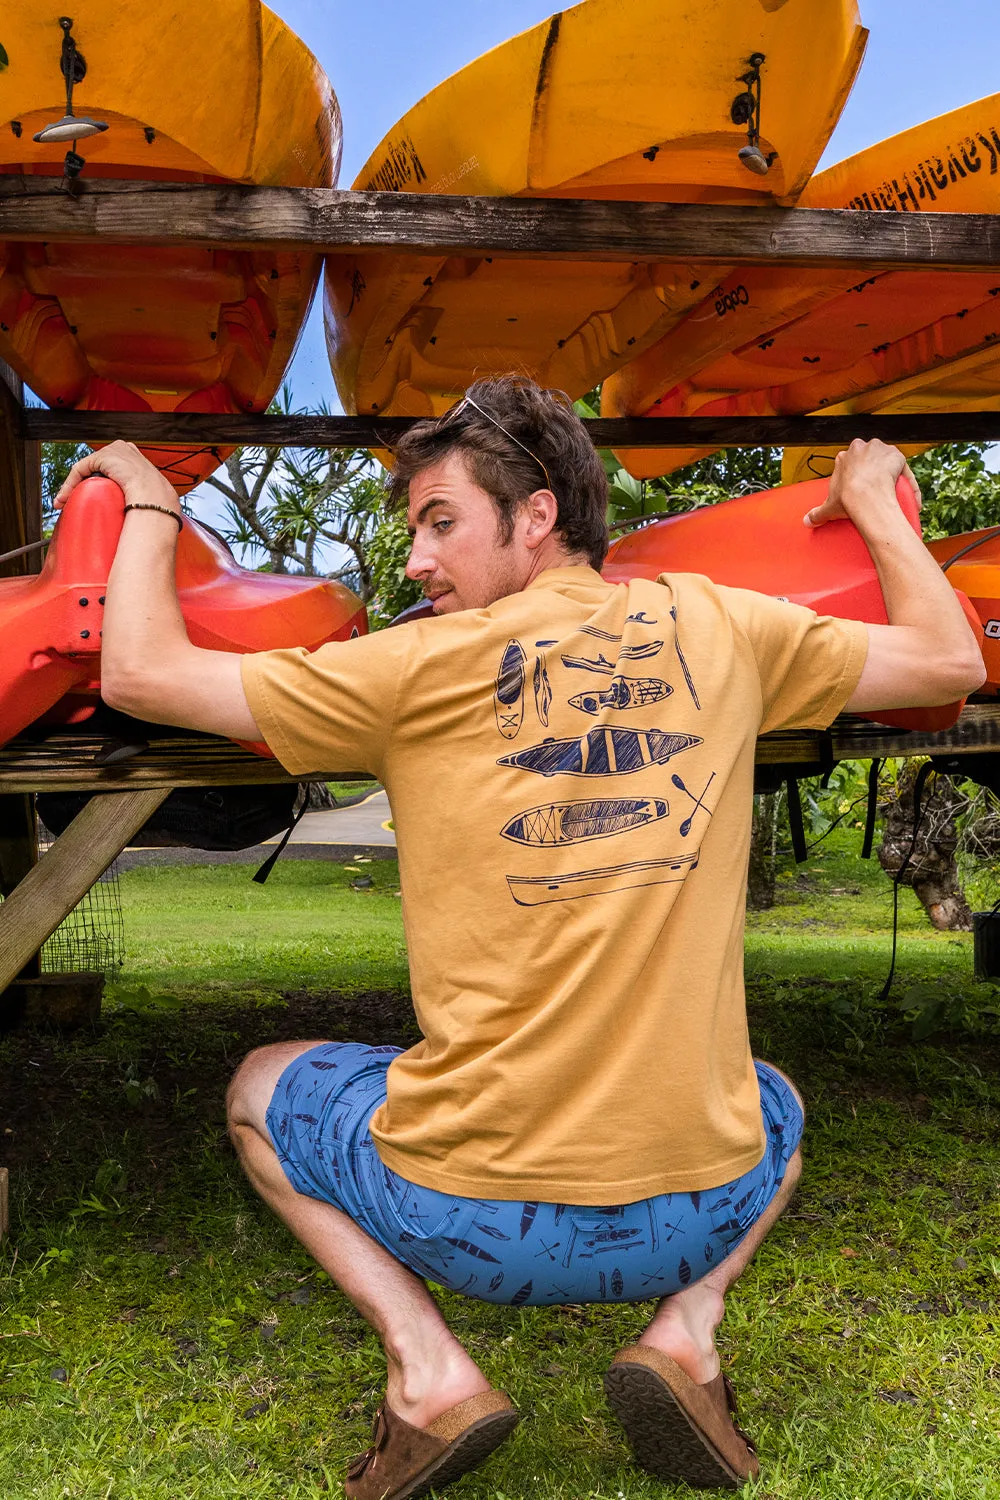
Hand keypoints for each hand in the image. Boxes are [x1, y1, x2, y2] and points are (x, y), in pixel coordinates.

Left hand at [54, 441, 180, 514]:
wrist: (155, 498)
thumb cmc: (157, 504)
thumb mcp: (150, 499)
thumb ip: (142, 500)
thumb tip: (142, 523)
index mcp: (139, 459)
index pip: (112, 468)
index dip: (100, 483)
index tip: (95, 501)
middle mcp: (126, 450)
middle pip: (98, 467)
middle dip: (84, 484)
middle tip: (76, 503)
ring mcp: (115, 450)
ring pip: (87, 468)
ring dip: (74, 485)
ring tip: (66, 503)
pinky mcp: (103, 456)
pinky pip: (80, 470)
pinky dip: (70, 484)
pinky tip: (64, 498)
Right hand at [803, 439, 919, 528]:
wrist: (866, 496)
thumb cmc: (848, 499)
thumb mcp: (828, 507)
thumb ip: (817, 513)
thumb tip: (806, 522)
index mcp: (845, 456)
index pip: (853, 462)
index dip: (857, 474)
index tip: (861, 487)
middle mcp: (862, 447)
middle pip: (870, 457)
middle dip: (873, 469)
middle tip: (876, 489)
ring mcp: (880, 449)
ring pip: (888, 460)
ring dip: (891, 472)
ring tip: (893, 493)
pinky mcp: (897, 455)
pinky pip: (904, 470)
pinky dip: (909, 484)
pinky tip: (911, 499)